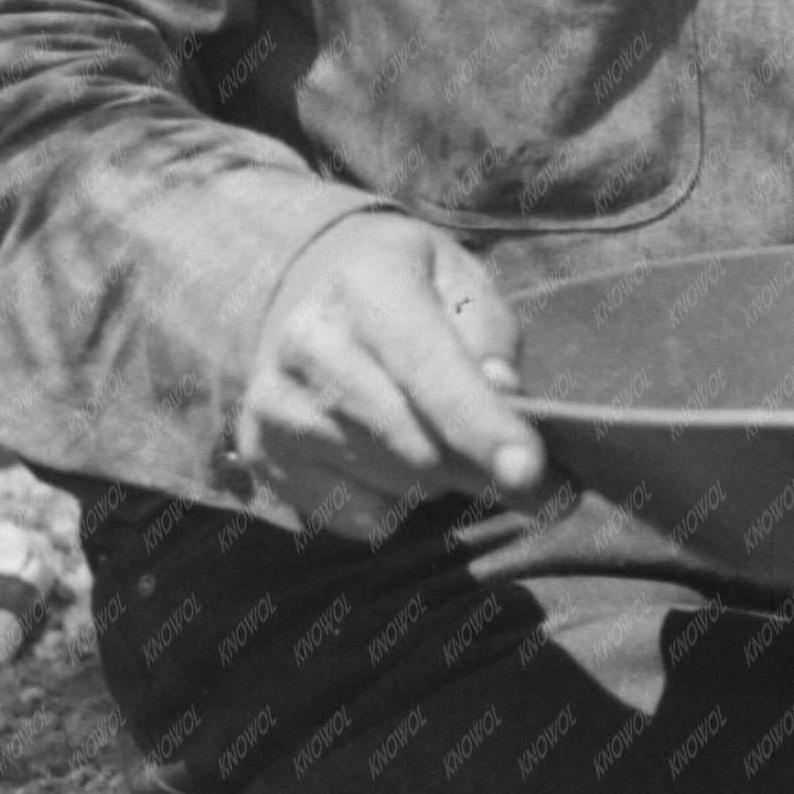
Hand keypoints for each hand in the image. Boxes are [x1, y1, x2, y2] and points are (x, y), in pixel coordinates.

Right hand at [233, 215, 549, 536]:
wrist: (307, 285)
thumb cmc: (405, 285)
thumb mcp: (460, 279)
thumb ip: (489, 334)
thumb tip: (503, 393)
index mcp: (364, 286)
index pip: (427, 369)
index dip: (481, 425)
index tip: (530, 471)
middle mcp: (307, 345)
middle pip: (413, 443)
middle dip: (482, 466)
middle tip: (527, 471)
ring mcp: (276, 405)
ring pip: (393, 483)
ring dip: (444, 480)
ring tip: (453, 446)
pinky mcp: (264, 454)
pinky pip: (361, 514)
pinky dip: (399, 501)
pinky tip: (396, 458)